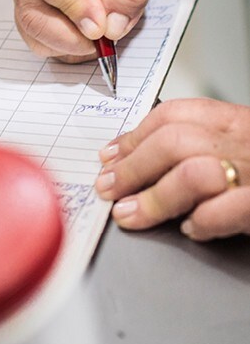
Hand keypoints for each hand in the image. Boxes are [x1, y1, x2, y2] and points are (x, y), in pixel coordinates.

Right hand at [9, 0, 169, 60]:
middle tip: (105, 36)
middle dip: (71, 33)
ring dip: (71, 43)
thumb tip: (111, 25)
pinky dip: (67, 48)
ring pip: (34, 30)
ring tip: (102, 32)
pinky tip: (89, 35)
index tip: (101, 24)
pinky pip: (39, 42)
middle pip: (32, 10)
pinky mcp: (29, 12)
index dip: (72, 4)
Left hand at [95, 98, 249, 239]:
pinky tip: (191, 228)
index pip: (172, 115)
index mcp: (235, 123)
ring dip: (153, 198)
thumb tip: (134, 162)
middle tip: (108, 189)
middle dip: (131, 168)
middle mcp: (245, 141)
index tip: (108, 158)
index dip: (132, 138)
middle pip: (174, 141)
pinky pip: (225, 209)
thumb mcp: (238, 147)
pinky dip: (202, 221)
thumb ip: (195, 148)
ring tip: (130, 213)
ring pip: (193, 174)